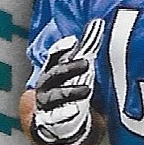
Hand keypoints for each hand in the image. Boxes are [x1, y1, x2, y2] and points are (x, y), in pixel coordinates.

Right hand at [31, 18, 104, 144]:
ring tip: (87, 89)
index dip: (61, 49)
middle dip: (70, 68)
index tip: (74, 42)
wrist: (55, 120)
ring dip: (71, 91)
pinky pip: (57, 116)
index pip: (54, 57)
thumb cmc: (67, 89)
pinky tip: (75, 111)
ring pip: (57, 95)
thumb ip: (84, 52)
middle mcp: (45, 85)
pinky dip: (66, 113)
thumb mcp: (74, 72)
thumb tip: (97, 24)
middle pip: (56, 74)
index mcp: (51, 71)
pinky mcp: (51, 119)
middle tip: (87, 63)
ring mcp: (47, 103)